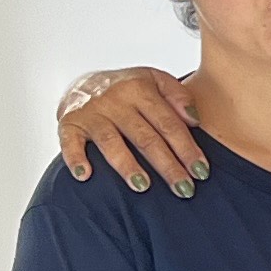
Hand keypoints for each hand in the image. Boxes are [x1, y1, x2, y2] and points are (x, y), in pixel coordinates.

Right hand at [60, 68, 203, 194]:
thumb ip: (178, 95)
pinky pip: (70, 142)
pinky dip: (75, 158)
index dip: (187, 149)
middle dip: (167, 165)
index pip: (169, 124)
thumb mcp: (154, 81)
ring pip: (112, 142)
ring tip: (143, 187)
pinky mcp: (69, 123)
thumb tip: (194, 120)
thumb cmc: (127, 89)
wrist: (82, 83)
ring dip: (127, 166)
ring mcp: (91, 113)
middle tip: (184, 189)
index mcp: (140, 88)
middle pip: (145, 137)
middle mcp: (115, 100)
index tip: (201, 172)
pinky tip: (85, 175)